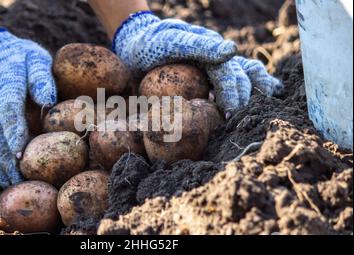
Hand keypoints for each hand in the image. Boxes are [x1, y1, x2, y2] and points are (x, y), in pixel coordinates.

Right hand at [0, 29, 56, 186]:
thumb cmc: (20, 59)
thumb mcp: (35, 59)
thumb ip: (42, 77)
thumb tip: (49, 100)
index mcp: (6, 85)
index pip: (8, 111)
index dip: (12, 133)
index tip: (20, 153)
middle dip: (4, 158)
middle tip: (18, 179)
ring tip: (8, 183)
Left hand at [113, 11, 281, 114]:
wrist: (135, 48)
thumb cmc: (151, 44)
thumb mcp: (171, 41)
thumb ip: (199, 46)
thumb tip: (232, 51)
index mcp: (211, 49)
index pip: (228, 74)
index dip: (232, 94)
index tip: (230, 114)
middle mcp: (217, 59)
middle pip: (241, 79)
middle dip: (243, 101)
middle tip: (237, 123)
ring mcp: (215, 69)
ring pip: (244, 79)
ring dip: (252, 95)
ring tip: (253, 114)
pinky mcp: (207, 80)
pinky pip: (229, 88)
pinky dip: (242, 96)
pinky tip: (248, 110)